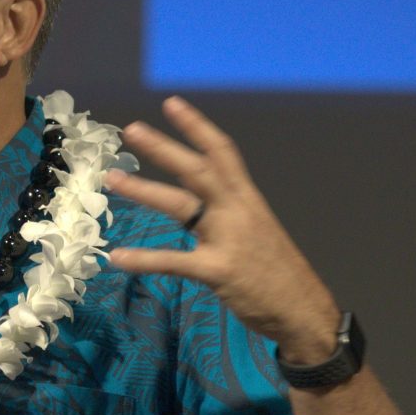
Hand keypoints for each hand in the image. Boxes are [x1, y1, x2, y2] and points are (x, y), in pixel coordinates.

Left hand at [102, 96, 342, 363]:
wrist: (303, 311)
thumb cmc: (277, 271)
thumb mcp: (258, 228)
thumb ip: (228, 211)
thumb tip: (199, 197)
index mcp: (247, 198)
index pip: (222, 151)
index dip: (197, 126)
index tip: (171, 103)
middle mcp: (238, 211)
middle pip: (197, 170)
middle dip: (164, 148)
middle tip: (131, 129)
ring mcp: (228, 239)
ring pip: (180, 206)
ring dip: (143, 189)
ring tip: (112, 178)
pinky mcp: (219, 270)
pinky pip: (175, 261)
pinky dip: (144, 259)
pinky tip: (117, 257)